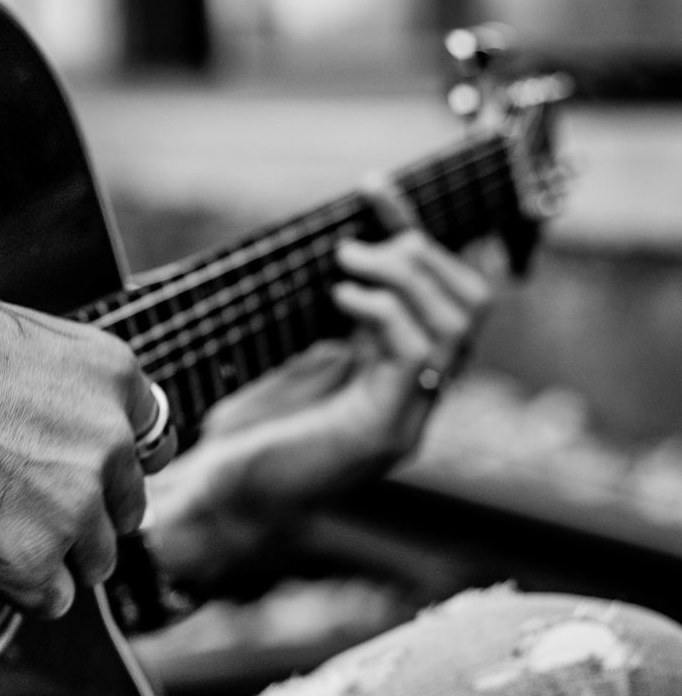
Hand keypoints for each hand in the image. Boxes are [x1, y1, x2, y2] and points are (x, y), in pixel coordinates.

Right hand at [0, 281, 162, 617]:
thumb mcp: (22, 344)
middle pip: (122, 510)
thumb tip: (70, 432)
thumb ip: (66, 394)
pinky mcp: (33, 559)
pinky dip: (17, 588)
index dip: (106, 468)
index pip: (147, 446)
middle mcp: (110, 440)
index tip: (78, 476)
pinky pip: (51, 600)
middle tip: (16, 502)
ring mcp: (77, 503)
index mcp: (113, 377)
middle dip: (79, 514)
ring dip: (49, 554)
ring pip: (92, 561)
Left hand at [146, 183, 492, 589]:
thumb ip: (331, 321)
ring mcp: (410, 416)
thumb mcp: (296, 362)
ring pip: (456, 322)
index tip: (372, 190)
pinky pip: (417, 353)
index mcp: (399, 373)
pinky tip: (342, 299)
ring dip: (402, 275)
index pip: (441, 290)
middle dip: (421, 254)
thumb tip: (336, 254)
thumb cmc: (248, 438)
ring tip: (344, 264)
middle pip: (472, 301)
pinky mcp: (387, 433)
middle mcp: (417, 394)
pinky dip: (385, 311)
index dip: (412, 233)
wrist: (224, 505)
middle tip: (356, 247)